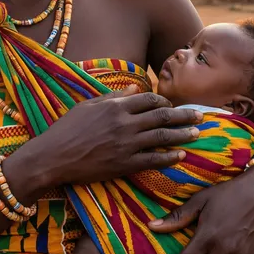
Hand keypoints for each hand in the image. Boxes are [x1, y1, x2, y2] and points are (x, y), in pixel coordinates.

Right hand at [34, 86, 202, 186]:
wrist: (53, 156)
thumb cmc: (67, 129)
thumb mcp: (88, 105)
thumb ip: (114, 96)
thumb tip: (136, 89)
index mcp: (115, 106)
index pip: (149, 99)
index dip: (164, 102)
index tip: (172, 106)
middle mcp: (124, 123)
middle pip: (162, 116)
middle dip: (184, 115)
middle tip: (200, 115)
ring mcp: (125, 144)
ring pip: (162, 137)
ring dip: (183, 134)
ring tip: (197, 133)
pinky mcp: (124, 164)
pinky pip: (153, 160)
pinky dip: (169, 157)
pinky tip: (181, 156)